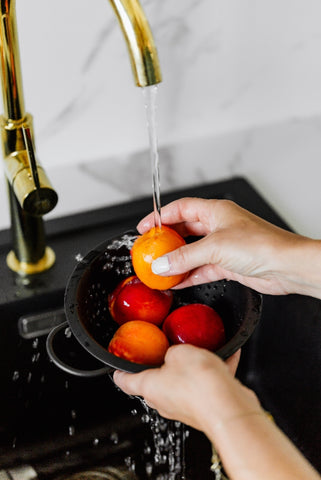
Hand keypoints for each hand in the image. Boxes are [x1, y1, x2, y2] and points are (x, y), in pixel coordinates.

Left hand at [113, 344, 259, 433]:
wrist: (228, 407)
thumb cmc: (199, 384)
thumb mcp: (179, 352)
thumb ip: (174, 350)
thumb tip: (177, 352)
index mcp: (150, 387)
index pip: (126, 381)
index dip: (120, 373)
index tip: (117, 369)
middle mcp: (165, 401)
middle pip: (156, 381)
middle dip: (162, 366)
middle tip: (168, 351)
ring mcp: (185, 407)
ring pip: (184, 383)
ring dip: (192, 368)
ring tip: (204, 352)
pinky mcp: (206, 408)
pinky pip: (208, 385)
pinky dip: (216, 371)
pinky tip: (227, 355)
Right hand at [137, 198, 320, 297]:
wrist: (286, 266)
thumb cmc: (261, 245)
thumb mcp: (215, 247)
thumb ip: (185, 256)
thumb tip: (162, 263)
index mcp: (215, 211)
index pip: (180, 208)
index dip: (161, 216)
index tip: (145, 228)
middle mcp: (219, 226)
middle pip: (184, 230)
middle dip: (166, 241)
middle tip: (149, 251)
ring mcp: (223, 246)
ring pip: (192, 252)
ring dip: (177, 261)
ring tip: (159, 269)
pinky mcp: (228, 264)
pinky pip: (201, 269)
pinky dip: (189, 275)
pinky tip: (176, 282)